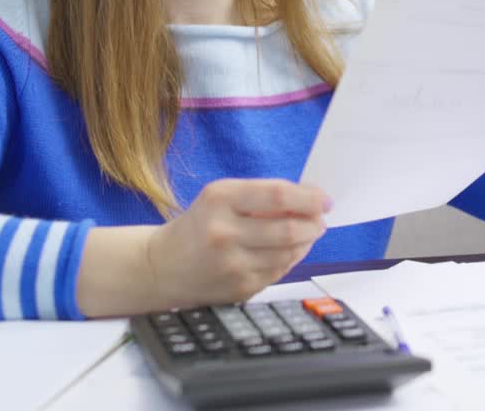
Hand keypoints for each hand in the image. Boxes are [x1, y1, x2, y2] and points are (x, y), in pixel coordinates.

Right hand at [146, 178, 330, 307]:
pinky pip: (279, 272)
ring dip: (306, 242)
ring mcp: (232, 265)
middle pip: (288, 229)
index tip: (324, 199)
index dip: (308, 198)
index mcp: (220, 200)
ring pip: (288, 253)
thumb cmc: (198, 226)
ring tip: (307, 233)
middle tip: (320, 220)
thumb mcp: (222, 197)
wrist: (160, 268)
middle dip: (313, 224)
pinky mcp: (239, 289)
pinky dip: (291, 259)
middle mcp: (224, 233)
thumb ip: (264, 195)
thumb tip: (312, 197)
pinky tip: (288, 251)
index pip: (277, 196)